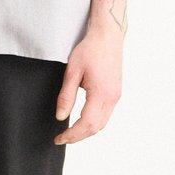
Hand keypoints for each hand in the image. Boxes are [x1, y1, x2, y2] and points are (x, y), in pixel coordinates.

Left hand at [53, 28, 122, 144]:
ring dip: (87, 131)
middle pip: (96, 128)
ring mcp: (116, 96)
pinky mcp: (116, 92)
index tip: (59, 139)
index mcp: (101, 94)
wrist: (108, 36)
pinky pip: (106, 114)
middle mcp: (112, 98)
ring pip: (102, 123)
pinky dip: (94, 122)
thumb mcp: (72, 72)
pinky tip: (82, 120)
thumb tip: (60, 117)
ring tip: (70, 132)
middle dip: (78, 136)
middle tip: (62, 138)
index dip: (72, 135)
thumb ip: (66, 96)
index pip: (86, 124)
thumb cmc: (90, 50)